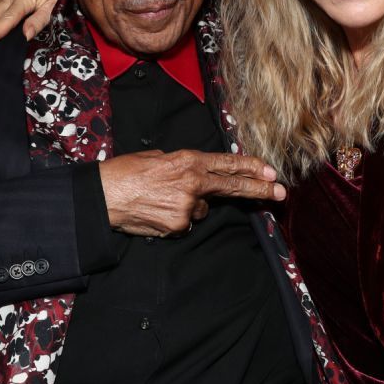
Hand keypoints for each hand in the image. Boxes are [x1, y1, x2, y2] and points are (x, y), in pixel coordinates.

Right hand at [99, 150, 285, 236]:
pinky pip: (185, 223)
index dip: (251, 167)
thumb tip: (197, 175)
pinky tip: (156, 211)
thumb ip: (183, 166)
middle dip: (259, 189)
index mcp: (188, 161)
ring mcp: (186, 207)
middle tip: (280, 192)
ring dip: (189, 205)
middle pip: (232, 187)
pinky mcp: (178, 226)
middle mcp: (192, 183)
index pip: (227, 164)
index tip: (270, 172)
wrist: (103, 196)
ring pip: (200, 209)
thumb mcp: (157, 158)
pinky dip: (175, 218)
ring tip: (161, 199)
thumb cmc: (125, 172)